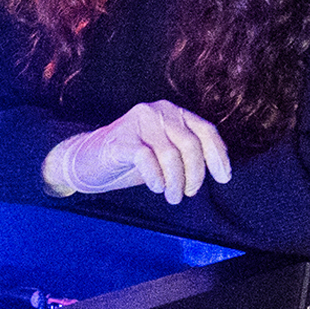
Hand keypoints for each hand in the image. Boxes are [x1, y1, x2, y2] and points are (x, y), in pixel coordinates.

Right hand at [45, 99, 233, 204]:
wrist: (86, 161)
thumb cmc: (130, 161)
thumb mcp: (165, 153)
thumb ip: (187, 154)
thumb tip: (217, 170)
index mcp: (173, 112)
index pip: (206, 130)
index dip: (218, 156)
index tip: (223, 178)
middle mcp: (158, 111)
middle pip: (191, 144)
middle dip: (195, 174)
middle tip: (187, 193)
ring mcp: (138, 123)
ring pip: (171, 154)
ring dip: (176, 182)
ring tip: (172, 197)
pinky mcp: (121, 139)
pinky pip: (147, 159)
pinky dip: (156, 178)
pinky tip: (156, 187)